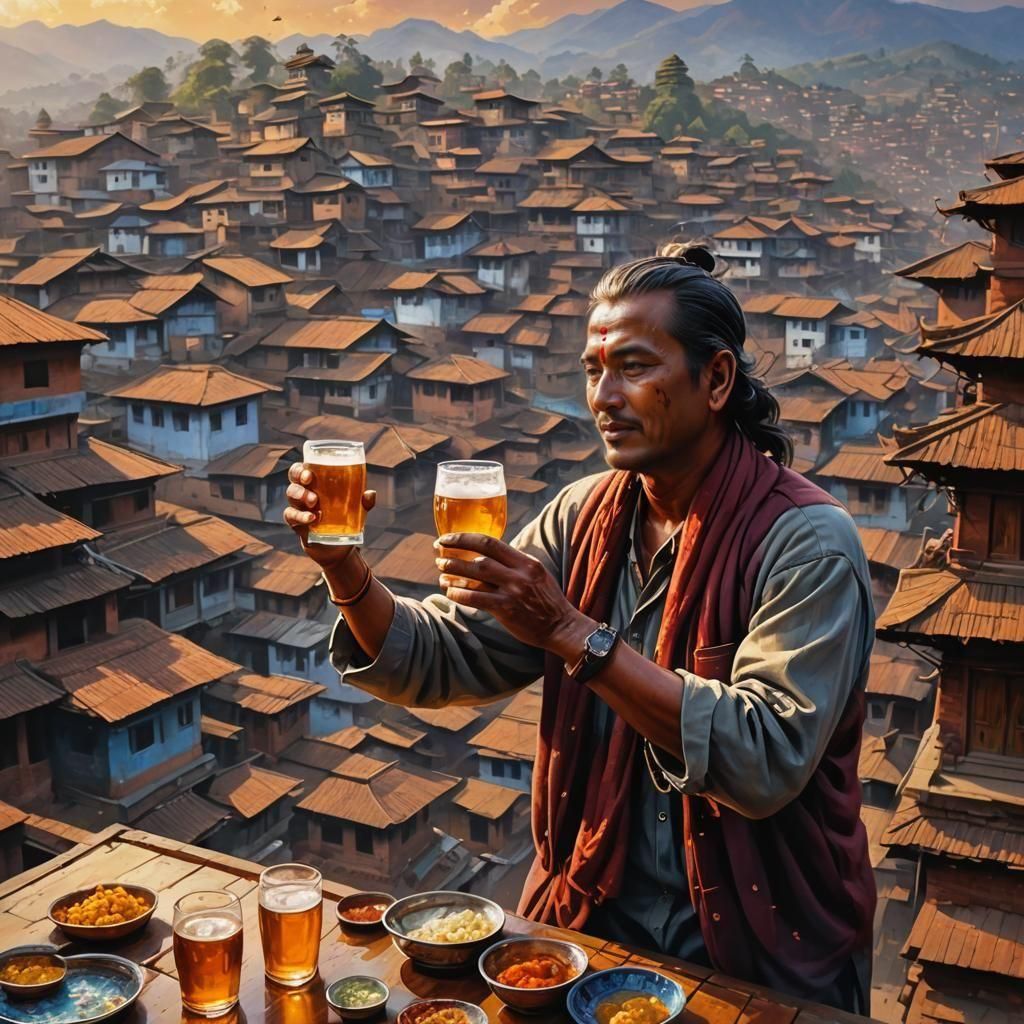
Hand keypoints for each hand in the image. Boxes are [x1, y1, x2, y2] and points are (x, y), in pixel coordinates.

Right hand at [284, 462, 375, 568]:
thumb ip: (364, 501)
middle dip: (299, 478)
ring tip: (314, 502)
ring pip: (291, 495)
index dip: (301, 469)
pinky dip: (300, 515)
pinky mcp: (297, 523)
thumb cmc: (345, 518)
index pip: (302, 470)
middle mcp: (304, 493)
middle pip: (293, 480)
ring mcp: (299, 508)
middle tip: (309, 482)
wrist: (337, 546)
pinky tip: (311, 518)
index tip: (309, 473)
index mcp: (316, 483)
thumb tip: (370, 494)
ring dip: (301, 496)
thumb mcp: (357, 509)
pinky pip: (291, 516)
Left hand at [435, 533, 594, 659]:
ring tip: (441, 571)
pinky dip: (459, 594)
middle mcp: (519, 573)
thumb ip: (515, 564)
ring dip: (454, 572)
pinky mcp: (506, 610)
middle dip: (455, 552)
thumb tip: (489, 556)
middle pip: (480, 556)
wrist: (562, 626)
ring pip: (475, 576)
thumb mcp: (537, 574)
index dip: (465, 538)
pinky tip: (450, 592)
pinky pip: (476, 598)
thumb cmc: (547, 601)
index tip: (449, 538)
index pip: (490, 542)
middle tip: (438, 552)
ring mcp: (512, 592)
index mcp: (526, 562)